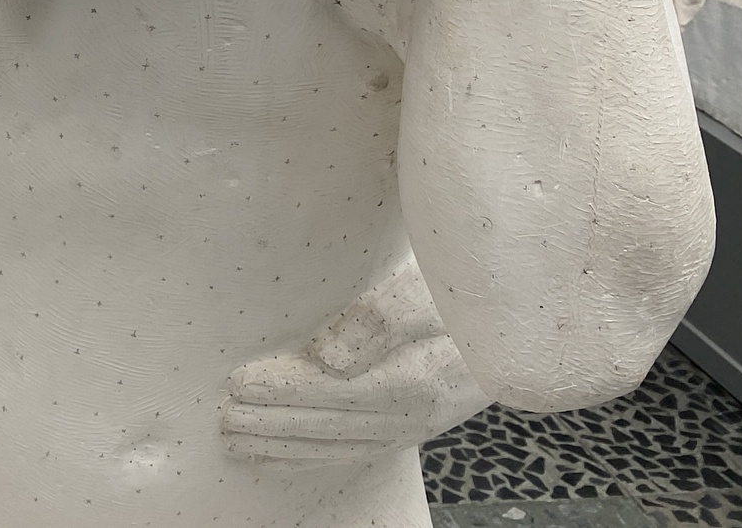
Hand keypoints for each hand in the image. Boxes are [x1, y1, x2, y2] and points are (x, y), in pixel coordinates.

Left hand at [220, 263, 490, 463]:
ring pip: (341, 445)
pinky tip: (283, 457)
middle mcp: (416, 411)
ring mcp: (416, 423)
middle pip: (331, 425)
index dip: (282, 390)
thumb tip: (328, 358)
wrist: (518, 305)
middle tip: (223, 420)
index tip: (237, 383)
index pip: (333, 392)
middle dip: (274, 425)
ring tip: (237, 444)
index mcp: (416, 378)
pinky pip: (359, 450)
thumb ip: (381, 317)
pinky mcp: (415, 423)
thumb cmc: (466, 284)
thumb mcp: (429, 286)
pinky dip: (316, 457)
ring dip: (287, 446)